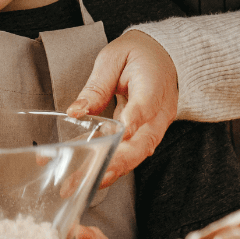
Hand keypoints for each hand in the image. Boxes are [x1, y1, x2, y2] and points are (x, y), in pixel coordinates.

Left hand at [67, 30, 178, 186]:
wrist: (163, 56)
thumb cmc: (137, 55)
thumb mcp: (113, 58)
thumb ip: (96, 85)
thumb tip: (76, 111)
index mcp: (154, 85)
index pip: (146, 106)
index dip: (133, 121)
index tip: (121, 133)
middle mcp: (160, 112)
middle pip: (144, 141)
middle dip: (117, 161)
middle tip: (91, 175)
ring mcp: (156, 126)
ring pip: (138, 153)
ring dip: (112, 170)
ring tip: (83, 183)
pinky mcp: (147, 135)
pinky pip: (132, 153)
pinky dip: (112, 166)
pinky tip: (89, 177)